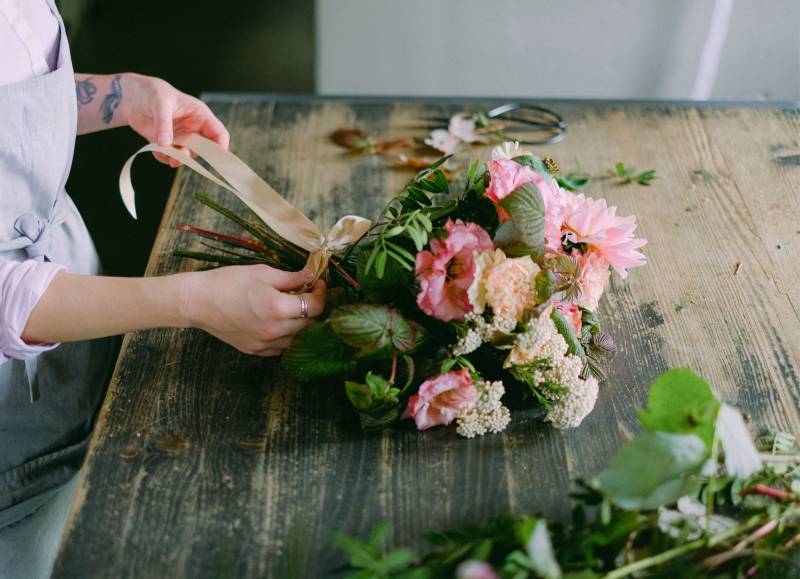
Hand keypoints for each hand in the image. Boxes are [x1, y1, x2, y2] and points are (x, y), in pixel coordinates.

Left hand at [120, 73, 229, 166]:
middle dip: (192, 155)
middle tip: (177, 158)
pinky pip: (169, 157)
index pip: (219, 134)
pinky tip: (154, 149)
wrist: (131, 96)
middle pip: (203, 150)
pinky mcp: (167, 143)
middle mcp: (193, 128)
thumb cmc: (151, 91)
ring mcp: (180, 137)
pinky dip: (163, 157)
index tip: (214, 159)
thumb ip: (164, 123)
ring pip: (186, 155)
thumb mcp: (160, 103)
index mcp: (200, 115)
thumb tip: (165, 144)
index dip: (220, 148)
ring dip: (176, 158)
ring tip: (163, 152)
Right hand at [180, 265, 325, 356]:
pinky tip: (278, 322)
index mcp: (278, 308)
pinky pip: (281, 347)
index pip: (315, 306)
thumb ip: (291, 278)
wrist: (199, 302)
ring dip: (300, 324)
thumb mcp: (262, 273)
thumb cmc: (228, 282)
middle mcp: (274, 330)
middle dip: (312, 308)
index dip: (321, 293)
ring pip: (297, 339)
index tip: (317, 284)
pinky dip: (286, 336)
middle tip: (306, 294)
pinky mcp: (256, 350)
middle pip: (310, 324)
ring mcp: (265, 344)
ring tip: (291, 308)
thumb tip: (312, 275)